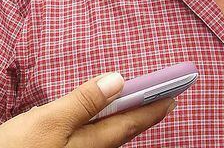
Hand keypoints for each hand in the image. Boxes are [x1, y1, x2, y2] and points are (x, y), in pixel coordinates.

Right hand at [0, 72, 174, 147]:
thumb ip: (83, 101)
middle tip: (156, 97)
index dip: (155, 106)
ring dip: (106, 118)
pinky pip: (70, 140)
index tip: (176, 92)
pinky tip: (58, 118)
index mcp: (90, 143)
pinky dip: (73, 125)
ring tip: (119, 104)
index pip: (132, 121)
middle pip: (116, 130)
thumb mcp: (47, 122)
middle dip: (135, 112)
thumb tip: (119, 80)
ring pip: (94, 136)